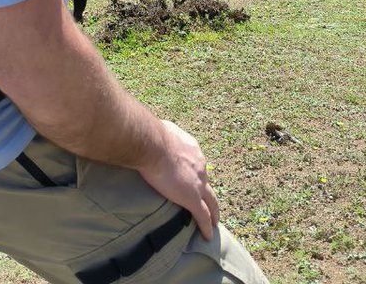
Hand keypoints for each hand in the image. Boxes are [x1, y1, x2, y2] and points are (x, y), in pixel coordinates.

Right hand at [138, 120, 219, 238]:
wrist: (152, 144)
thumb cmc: (151, 135)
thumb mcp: (162, 130)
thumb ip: (162, 135)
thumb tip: (152, 134)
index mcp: (192, 149)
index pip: (196, 164)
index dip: (196, 174)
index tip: (192, 179)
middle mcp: (199, 166)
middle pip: (207, 184)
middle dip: (208, 194)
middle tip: (209, 203)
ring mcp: (198, 183)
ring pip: (211, 202)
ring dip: (213, 212)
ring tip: (214, 222)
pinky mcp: (192, 198)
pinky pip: (203, 216)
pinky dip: (206, 227)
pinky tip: (207, 235)